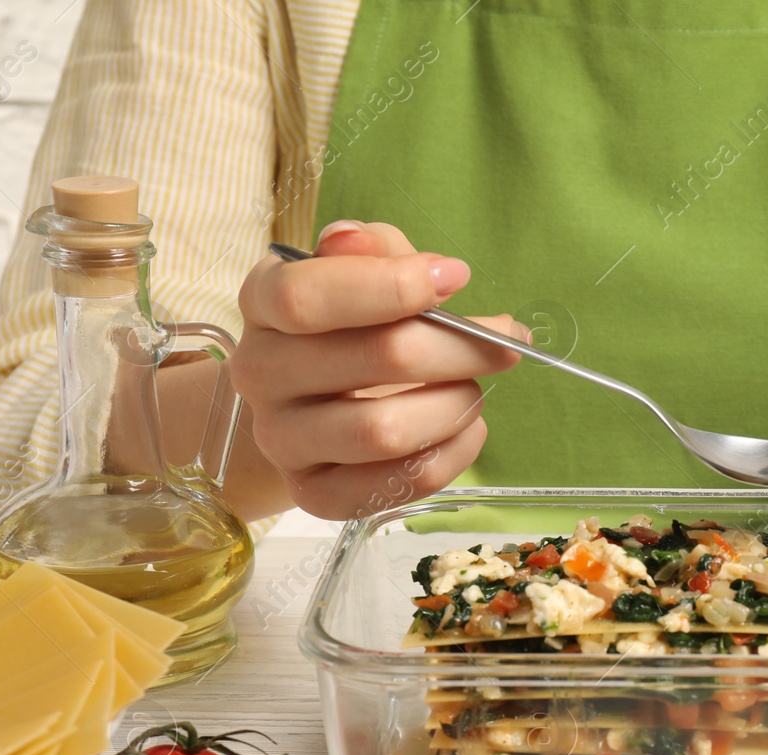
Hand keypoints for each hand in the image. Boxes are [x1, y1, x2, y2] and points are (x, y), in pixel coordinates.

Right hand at [232, 221, 522, 519]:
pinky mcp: (313, 494)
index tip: (457, 276)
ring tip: (474, 390)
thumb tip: (374, 247)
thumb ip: (374, 250)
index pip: (305, 297)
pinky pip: (397, 484)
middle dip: (459, 348)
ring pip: (385, 431)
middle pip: (373, 359)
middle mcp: (260, 373)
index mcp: (262, 303)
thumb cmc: (349, 325)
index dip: (390, 286)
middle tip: (507, 342)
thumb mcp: (361, 269)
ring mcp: (281, 440)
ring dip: (455, 405)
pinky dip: (452, 455)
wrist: (312, 405)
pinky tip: (466, 429)